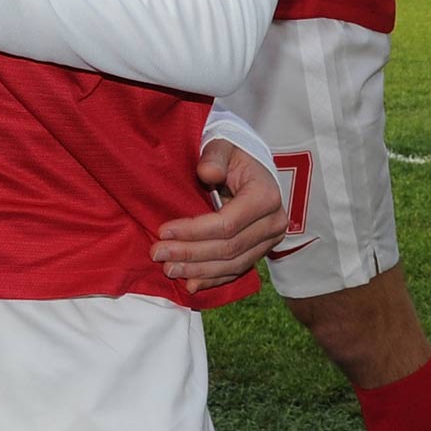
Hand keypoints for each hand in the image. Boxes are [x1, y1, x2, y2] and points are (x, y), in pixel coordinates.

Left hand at [149, 139, 288, 293]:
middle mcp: (273, 223)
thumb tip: (206, 173)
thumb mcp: (222, 146)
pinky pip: (237, 270)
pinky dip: (213, 279)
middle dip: (190, 254)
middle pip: (228, 248)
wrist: (250, 165)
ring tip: (168, 269)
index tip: (162, 231)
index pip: (226, 224)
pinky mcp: (261, 250)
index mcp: (265, 197)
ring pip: (233, 264)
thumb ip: (214, 156)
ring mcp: (269, 240)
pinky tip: (191, 285)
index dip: (193, 231)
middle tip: (157, 254)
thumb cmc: (232, 154)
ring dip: (199, 271)